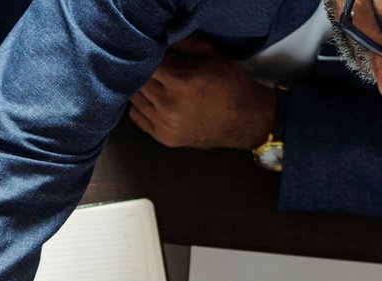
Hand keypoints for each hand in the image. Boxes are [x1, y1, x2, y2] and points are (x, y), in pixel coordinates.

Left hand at [129, 39, 278, 150]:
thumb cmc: (232, 86)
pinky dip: (141, 105)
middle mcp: (169, 106)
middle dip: (150, 72)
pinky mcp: (163, 137)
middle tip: (166, 71)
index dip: (157, 56)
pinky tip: (156, 100)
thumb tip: (160, 42)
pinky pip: (136, 116)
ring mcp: (165, 124)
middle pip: (139, 80)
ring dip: (143, 88)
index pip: (149, 62)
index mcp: (181, 83)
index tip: (167, 57)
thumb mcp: (212, 56)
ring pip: (135, 98)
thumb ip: (184, 45)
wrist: (246, 121)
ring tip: (162, 86)